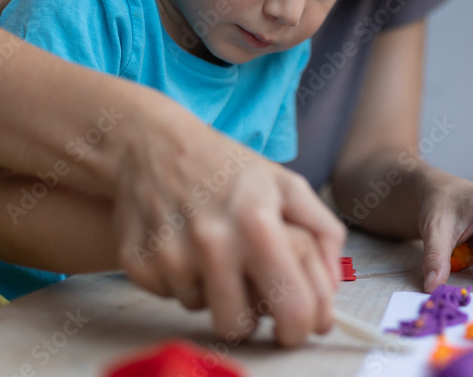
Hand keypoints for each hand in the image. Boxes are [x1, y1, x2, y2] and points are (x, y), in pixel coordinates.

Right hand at [111, 99, 345, 345]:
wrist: (153, 144)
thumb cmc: (229, 167)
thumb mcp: (287, 185)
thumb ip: (323, 232)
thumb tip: (334, 287)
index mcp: (258, 223)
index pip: (290, 307)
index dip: (300, 327)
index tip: (297, 326)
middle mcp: (212, 243)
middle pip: (239, 327)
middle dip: (251, 318)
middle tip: (252, 293)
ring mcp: (170, 255)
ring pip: (201, 311)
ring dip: (212, 292)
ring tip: (215, 252)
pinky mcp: (138, 263)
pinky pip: (168, 297)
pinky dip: (181, 281)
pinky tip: (184, 245)